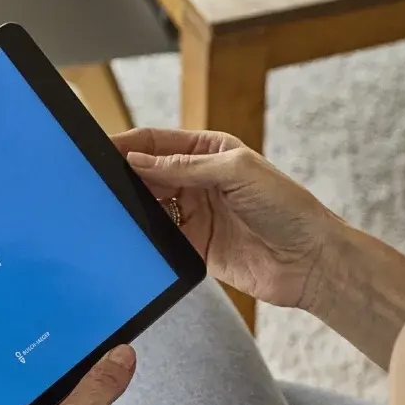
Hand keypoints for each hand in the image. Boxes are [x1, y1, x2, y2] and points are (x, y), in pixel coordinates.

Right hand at [114, 127, 349, 308]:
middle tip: (93, 183)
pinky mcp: (194, 247)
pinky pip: (159, 239)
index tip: (99, 150)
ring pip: (149, 206)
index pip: (158, 143)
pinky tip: (127, 237)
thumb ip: (186, 167)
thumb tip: (139, 161)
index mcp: (210, 152)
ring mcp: (195, 214)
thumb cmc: (287, 208)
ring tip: (104, 209)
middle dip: (122, 176)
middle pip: (147, 174)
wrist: (310, 262)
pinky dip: (143, 238)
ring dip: (130, 207)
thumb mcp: (237, 172)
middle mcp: (199, 180)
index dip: (129, 144)